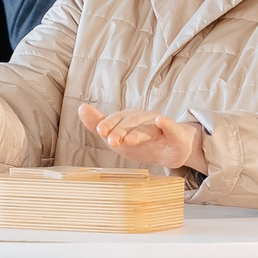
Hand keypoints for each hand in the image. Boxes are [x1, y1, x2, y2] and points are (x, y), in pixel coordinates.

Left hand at [80, 103, 200, 171]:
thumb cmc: (142, 140)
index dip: (109, 124)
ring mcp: (160, 126)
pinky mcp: (176, 134)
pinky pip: (172, 128)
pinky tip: (162, 121)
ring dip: (137, 133)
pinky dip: (167, 124)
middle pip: (131, 124)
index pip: (117, 120)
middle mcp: (144, 119)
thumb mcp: (118, 134)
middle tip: (111, 141)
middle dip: (120, 131)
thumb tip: (81, 108)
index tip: (100, 131)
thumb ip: (99, 123)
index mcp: (130, 119)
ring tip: (128, 140)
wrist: (172, 149)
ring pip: (148, 129)